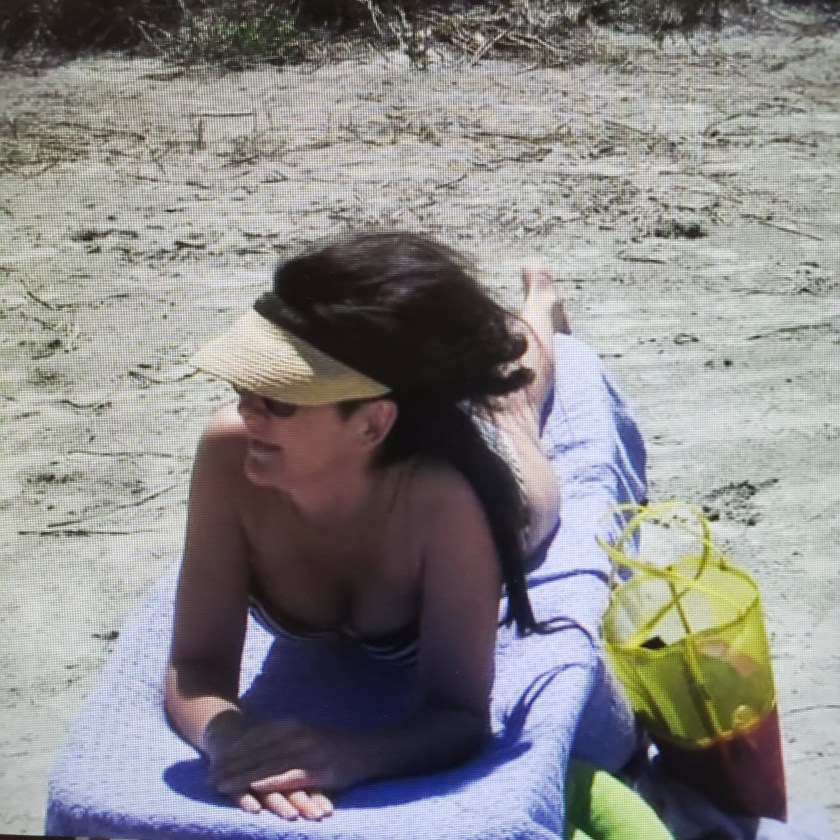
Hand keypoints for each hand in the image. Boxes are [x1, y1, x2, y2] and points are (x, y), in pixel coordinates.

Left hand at [209, 718, 361, 818]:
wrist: (370, 750)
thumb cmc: (339, 748)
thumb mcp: (309, 739)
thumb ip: (287, 743)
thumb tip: (263, 753)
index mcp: (293, 726)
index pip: (256, 738)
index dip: (234, 751)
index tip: (214, 762)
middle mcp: (297, 735)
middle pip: (256, 751)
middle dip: (231, 764)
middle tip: (208, 777)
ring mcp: (307, 752)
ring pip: (267, 764)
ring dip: (242, 775)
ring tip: (221, 784)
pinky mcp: (318, 769)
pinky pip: (289, 775)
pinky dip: (270, 780)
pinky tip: (254, 787)